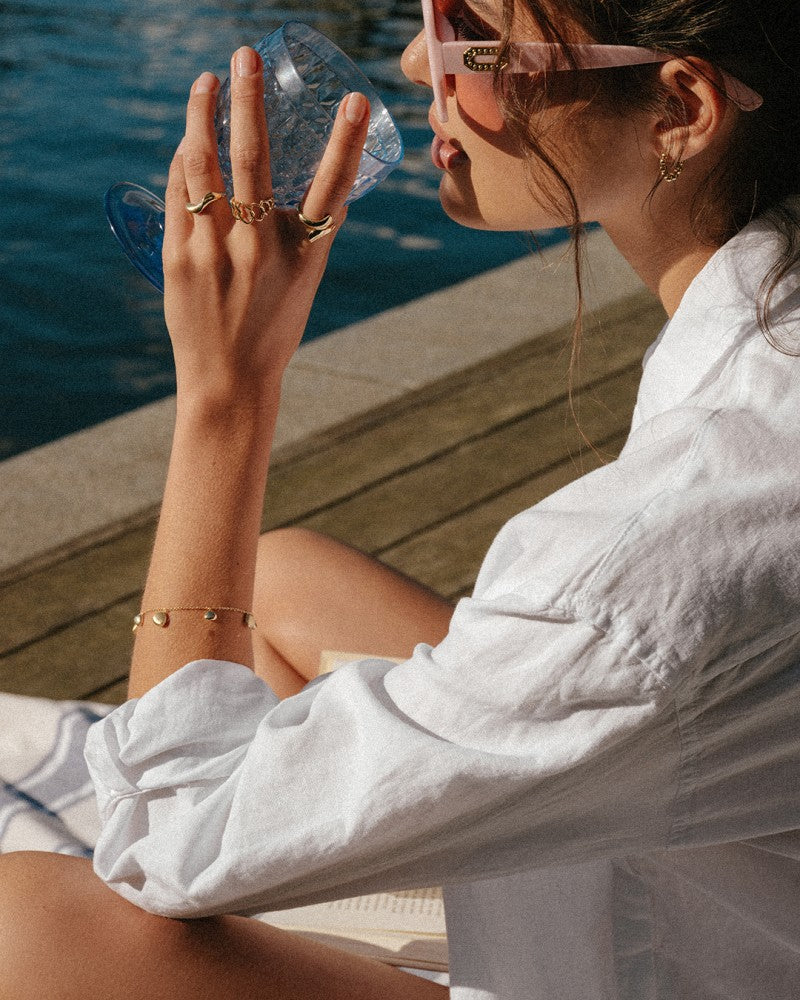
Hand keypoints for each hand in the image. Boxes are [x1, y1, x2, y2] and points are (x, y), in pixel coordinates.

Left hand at [162, 46, 369, 408]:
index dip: (347, 144)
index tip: (357, 102)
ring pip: (203, 166)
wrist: (228, 381)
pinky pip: (178, 193)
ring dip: (201, 115)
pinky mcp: (178, 257)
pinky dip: (183, 161)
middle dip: (247, 99)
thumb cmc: (272, 330)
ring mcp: (213, 251)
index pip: (331, 191)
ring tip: (204, 82)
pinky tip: (187, 141)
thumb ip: (313, 235)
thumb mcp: (306, 285)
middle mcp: (258, 249)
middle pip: (252, 159)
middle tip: (244, 54)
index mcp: (301, 257)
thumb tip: (333, 192)